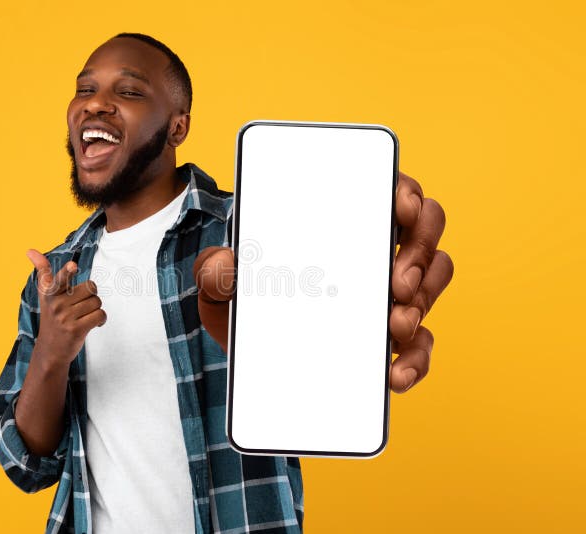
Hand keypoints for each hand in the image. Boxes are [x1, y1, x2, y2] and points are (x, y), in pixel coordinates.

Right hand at [26, 249, 106, 366]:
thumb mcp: (45, 295)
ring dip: (95, 309)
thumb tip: (30, 250)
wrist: (50, 351)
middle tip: (80, 306)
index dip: (67, 272)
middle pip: (90, 287)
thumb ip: (43, 272)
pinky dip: (101, 320)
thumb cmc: (52, 317)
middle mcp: (56, 304)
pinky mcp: (76, 330)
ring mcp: (66, 318)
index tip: (72, 266)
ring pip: (97, 302)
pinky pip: (100, 315)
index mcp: (50, 293)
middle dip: (90, 296)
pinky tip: (92, 324)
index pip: (59, 279)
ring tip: (84, 316)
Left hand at [194, 171, 453, 394]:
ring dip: (423, 301)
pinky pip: (419, 343)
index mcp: (338, 220)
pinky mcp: (388, 337)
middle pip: (425, 232)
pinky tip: (395, 373)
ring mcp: (385, 292)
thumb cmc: (238, 298)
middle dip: (421, 253)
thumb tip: (224, 265)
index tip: (401, 208)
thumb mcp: (218, 281)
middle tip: (398, 280)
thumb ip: (213, 269)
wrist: (243, 351)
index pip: (388, 190)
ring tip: (395, 324)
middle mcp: (371, 249)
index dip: (406, 193)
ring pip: (432, 281)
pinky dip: (416, 358)